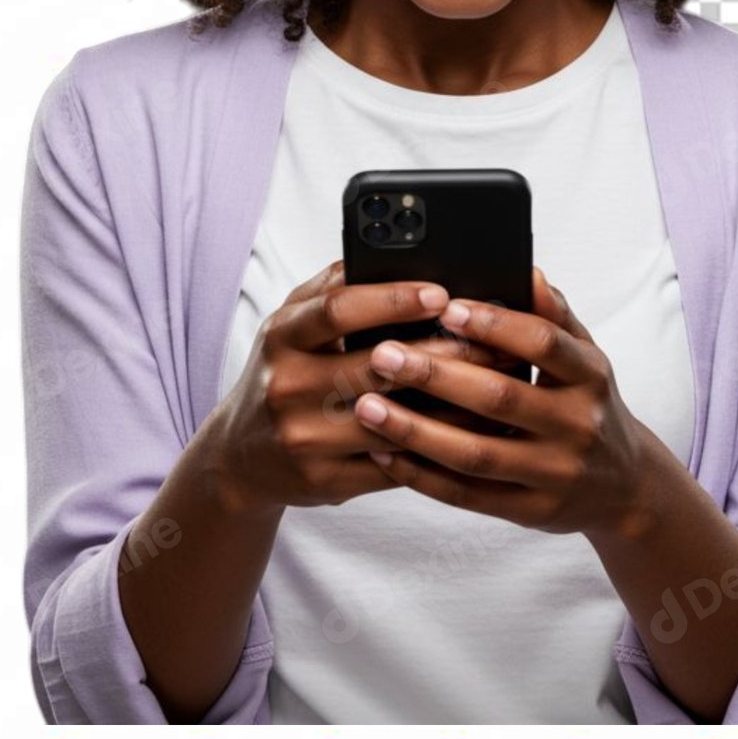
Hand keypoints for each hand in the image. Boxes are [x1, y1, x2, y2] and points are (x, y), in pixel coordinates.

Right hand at [206, 259, 524, 518]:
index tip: (441, 292)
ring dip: (451, 403)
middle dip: (441, 351)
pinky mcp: (325, 482)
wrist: (242, 457)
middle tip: (491, 338)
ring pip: (392, 421)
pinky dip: (436, 446)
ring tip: (495, 383)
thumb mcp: (292, 323)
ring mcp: (305, 439)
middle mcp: (288, 387)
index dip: (393, 299)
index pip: (338, 310)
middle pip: (375, 367)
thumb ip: (334, 287)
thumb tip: (390, 256)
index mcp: (282, 336)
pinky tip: (472, 429)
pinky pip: (393, 465)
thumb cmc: (285, 372)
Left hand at [353, 266, 655, 537]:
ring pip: (476, 453)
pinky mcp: (529, 511)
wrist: (626, 487)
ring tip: (366, 405)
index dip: (493, 325)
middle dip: (436, 375)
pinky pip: (467, 495)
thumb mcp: (586, 357)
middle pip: (500, 398)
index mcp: (589, 376)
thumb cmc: (588, 404)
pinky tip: (382, 453)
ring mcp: (553, 473)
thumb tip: (527, 271)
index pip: (542, 343)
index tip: (444, 307)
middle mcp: (576, 425)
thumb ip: (555, 316)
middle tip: (383, 355)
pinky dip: (421, 476)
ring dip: (415, 430)